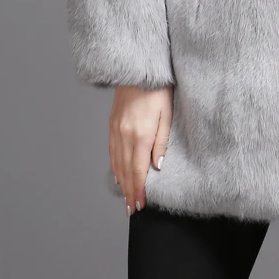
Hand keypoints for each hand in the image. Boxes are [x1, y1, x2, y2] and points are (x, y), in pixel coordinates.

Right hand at [110, 84, 172, 215]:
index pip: (138, 170)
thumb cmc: (157, 89)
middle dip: (130, 192)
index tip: (140, 204)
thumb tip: (157, 166)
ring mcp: (115, 130)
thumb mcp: (167, 114)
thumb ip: (161, 142)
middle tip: (133, 209)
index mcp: (140, 134)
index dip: (139, 190)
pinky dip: (114, 167)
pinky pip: (111, 151)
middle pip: (126, 171)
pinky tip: (118, 175)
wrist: (138, 69)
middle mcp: (124, 135)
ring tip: (126, 198)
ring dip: (122, 183)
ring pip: (116, 163)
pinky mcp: (111, 124)